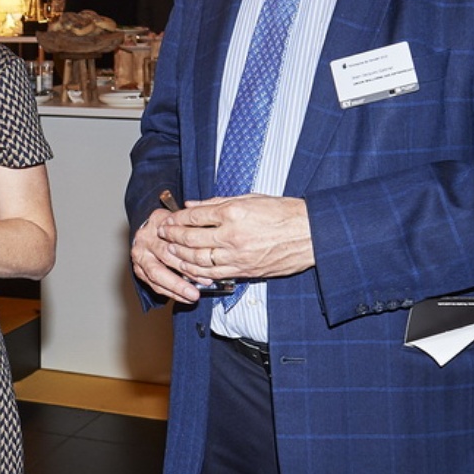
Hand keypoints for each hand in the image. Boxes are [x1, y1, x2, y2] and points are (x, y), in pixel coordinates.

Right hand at [131, 209, 210, 304]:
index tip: (208, 264)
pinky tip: (184, 298)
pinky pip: (153, 285)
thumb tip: (214, 244)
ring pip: (156, 274)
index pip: (174, 237)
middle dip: (186, 272)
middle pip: (165, 256)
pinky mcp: (138, 269)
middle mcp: (145, 237)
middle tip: (204, 283)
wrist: (149, 230)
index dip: (191, 251)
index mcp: (157, 221)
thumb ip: (194, 226)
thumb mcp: (182, 219)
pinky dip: (170, 293)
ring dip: (176, 287)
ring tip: (193, 296)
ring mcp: (139, 254)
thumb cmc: (171, 226)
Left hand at [153, 194, 313, 282]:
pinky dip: (198, 273)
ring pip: (199, 260)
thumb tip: (192, 204)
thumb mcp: (250, 198)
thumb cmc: (284, 212)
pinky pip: (214, 275)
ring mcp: (238, 256)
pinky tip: (189, 269)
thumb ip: (217, 202)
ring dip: (180, 257)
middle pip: (191, 239)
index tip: (167, 219)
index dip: (177, 218)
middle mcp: (232, 235)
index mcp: (234, 213)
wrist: (311, 234)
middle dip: (172, 237)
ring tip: (170, 252)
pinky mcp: (245, 271)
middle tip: (162, 235)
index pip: (195, 216)